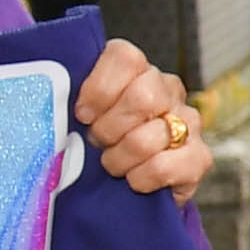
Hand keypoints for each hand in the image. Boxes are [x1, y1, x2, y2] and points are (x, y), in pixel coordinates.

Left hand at [71, 41, 210, 198]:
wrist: (127, 191)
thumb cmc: (99, 146)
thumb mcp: (82, 116)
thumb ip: (70, 97)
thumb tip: (49, 94)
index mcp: (138, 71)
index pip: (125, 57)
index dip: (99, 88)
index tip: (83, 114)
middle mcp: (168, 90)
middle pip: (142, 96)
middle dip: (109, 129)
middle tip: (97, 143)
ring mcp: (188, 122)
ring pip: (148, 137)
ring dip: (120, 159)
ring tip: (114, 164)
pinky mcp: (200, 157)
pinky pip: (163, 167)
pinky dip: (140, 179)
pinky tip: (135, 179)